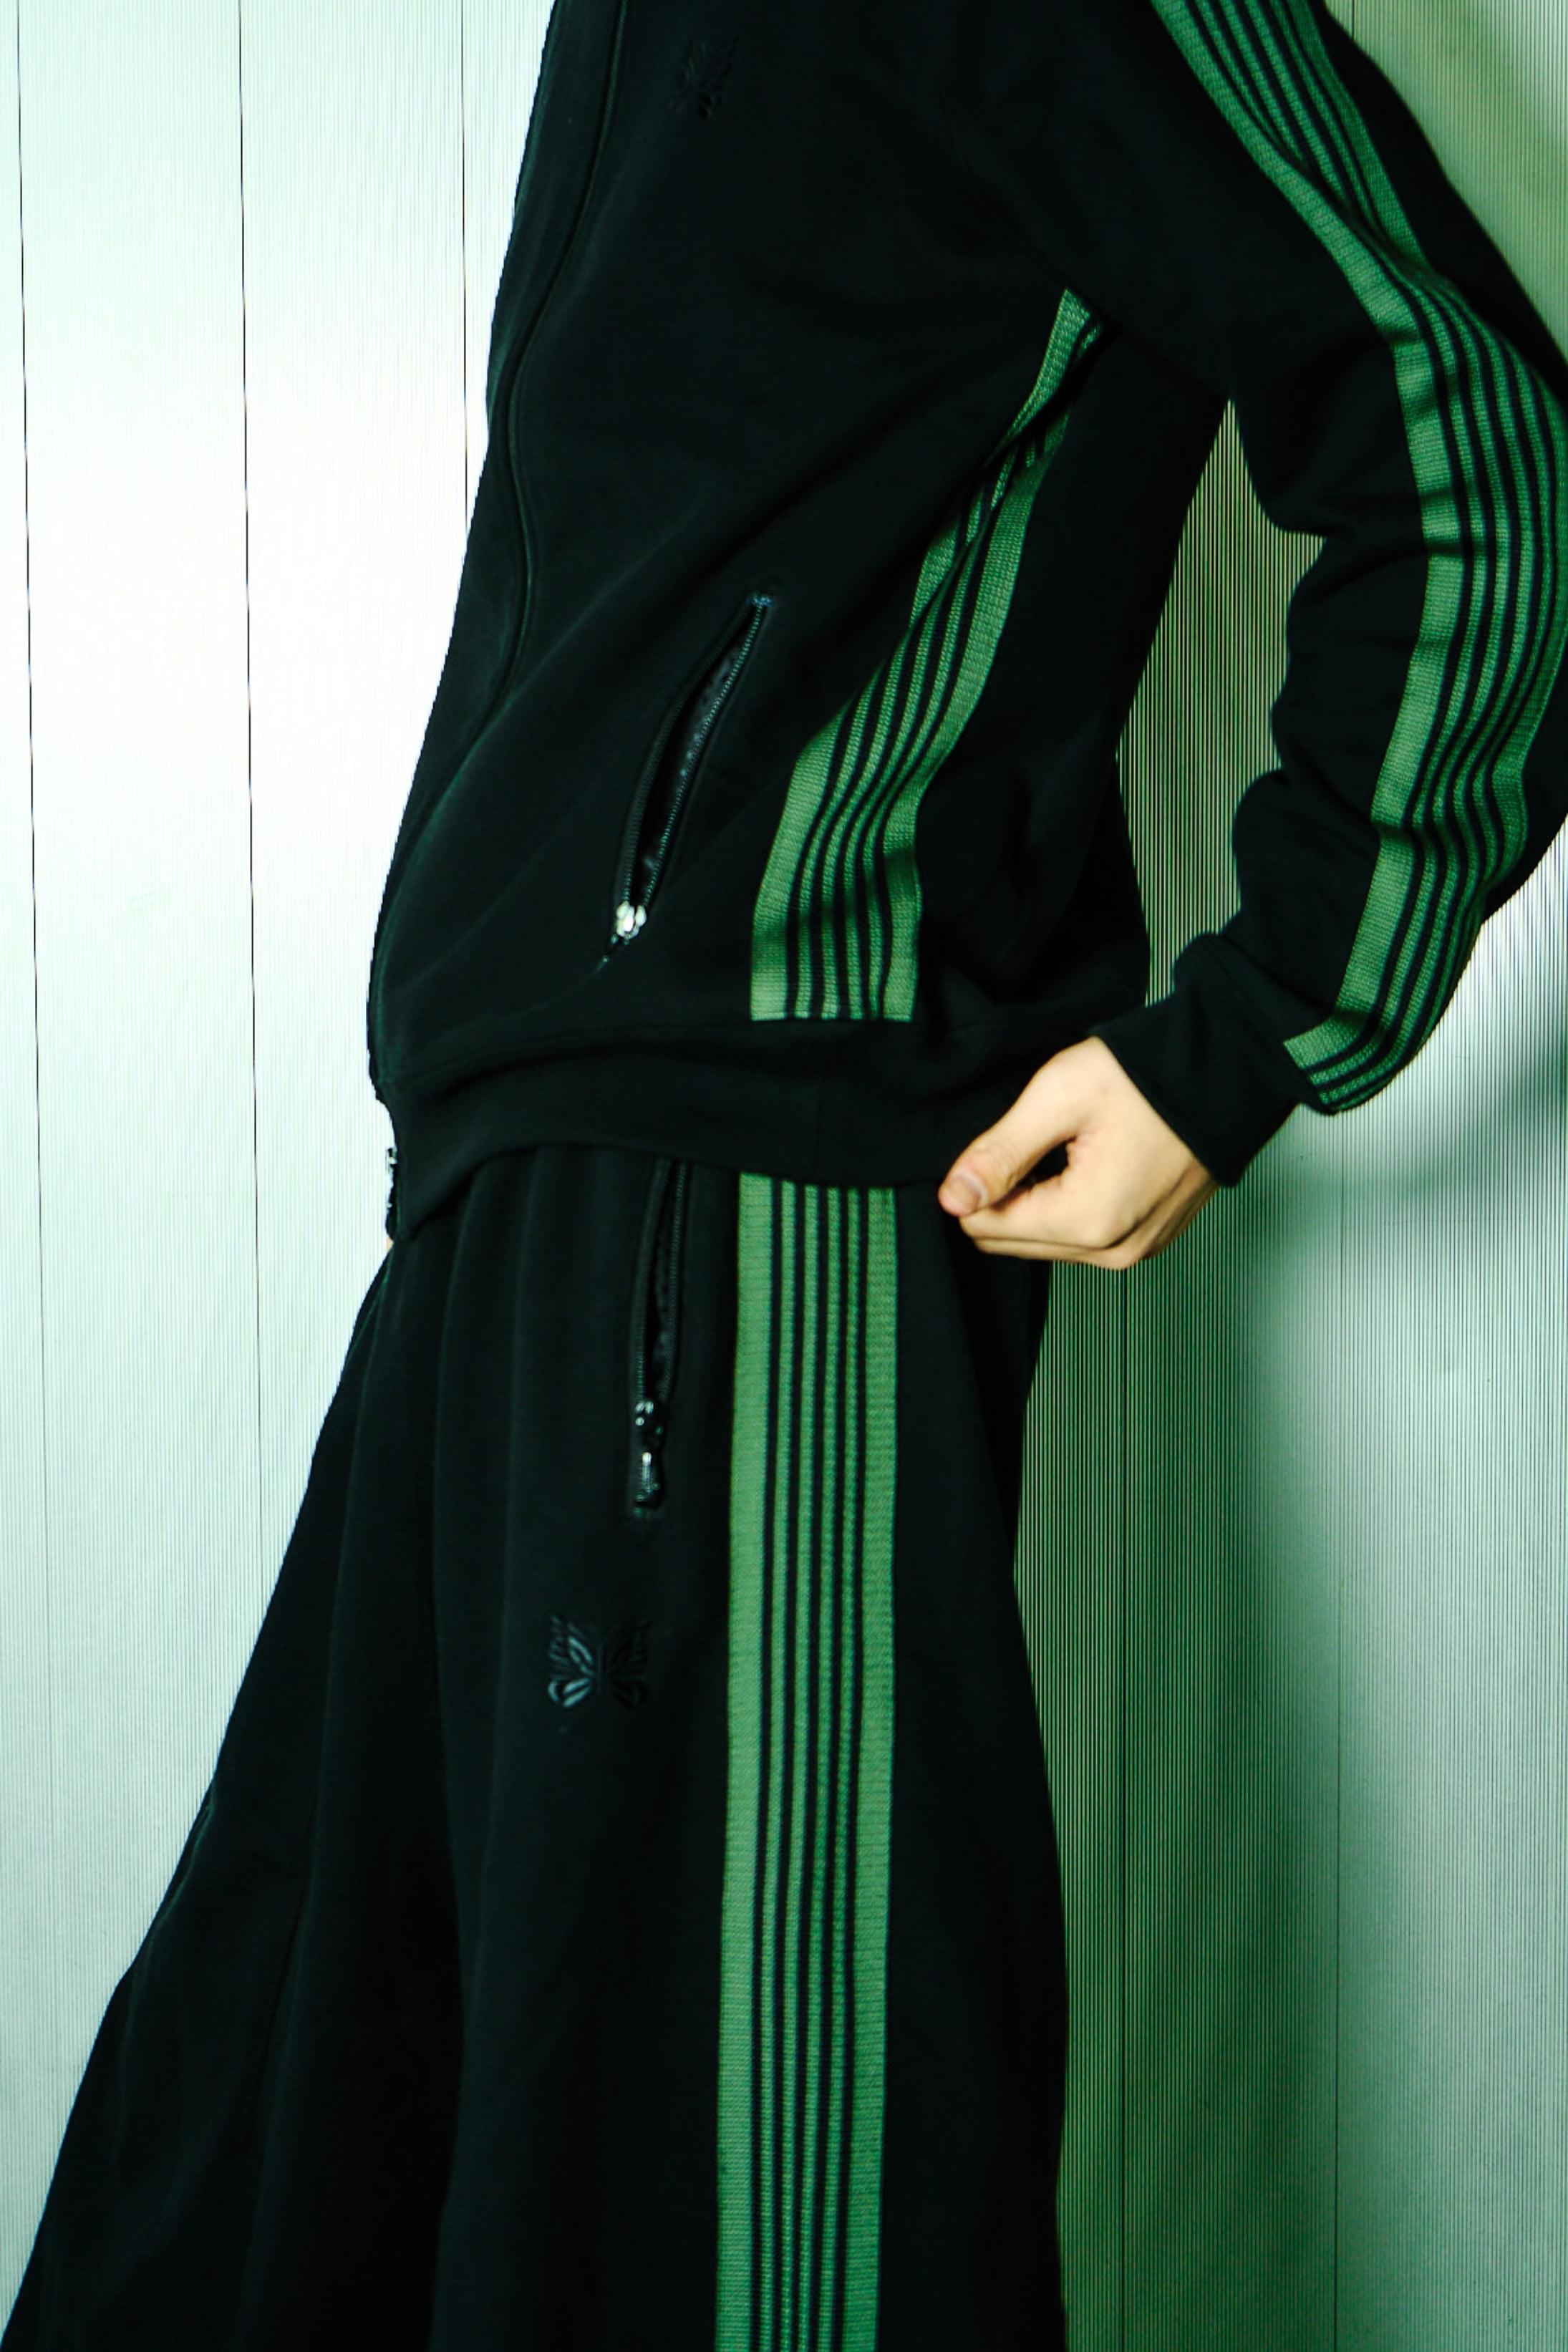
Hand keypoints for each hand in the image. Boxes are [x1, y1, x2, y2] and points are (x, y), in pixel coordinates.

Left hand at [937, 1035, 1218, 1267]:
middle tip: (1036, 1140)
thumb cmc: (1150, 1077)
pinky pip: (1082, 1240)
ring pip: (1045, 1243)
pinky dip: (1070, 1208)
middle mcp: (1114, 1251)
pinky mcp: (1147, 1240)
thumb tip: (952, 1198)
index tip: (1006, 1139)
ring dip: (1037, 1202)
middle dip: (1006, 1195)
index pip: (985, 1227)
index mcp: (1088, 1219)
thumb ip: (999, 1152)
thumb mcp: (1059, 1097)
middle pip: (1012, 1242)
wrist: (1225, 1072)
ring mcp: (1135, 1250)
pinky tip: (1086, 1163)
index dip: (979, 1181)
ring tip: (1066, 1147)